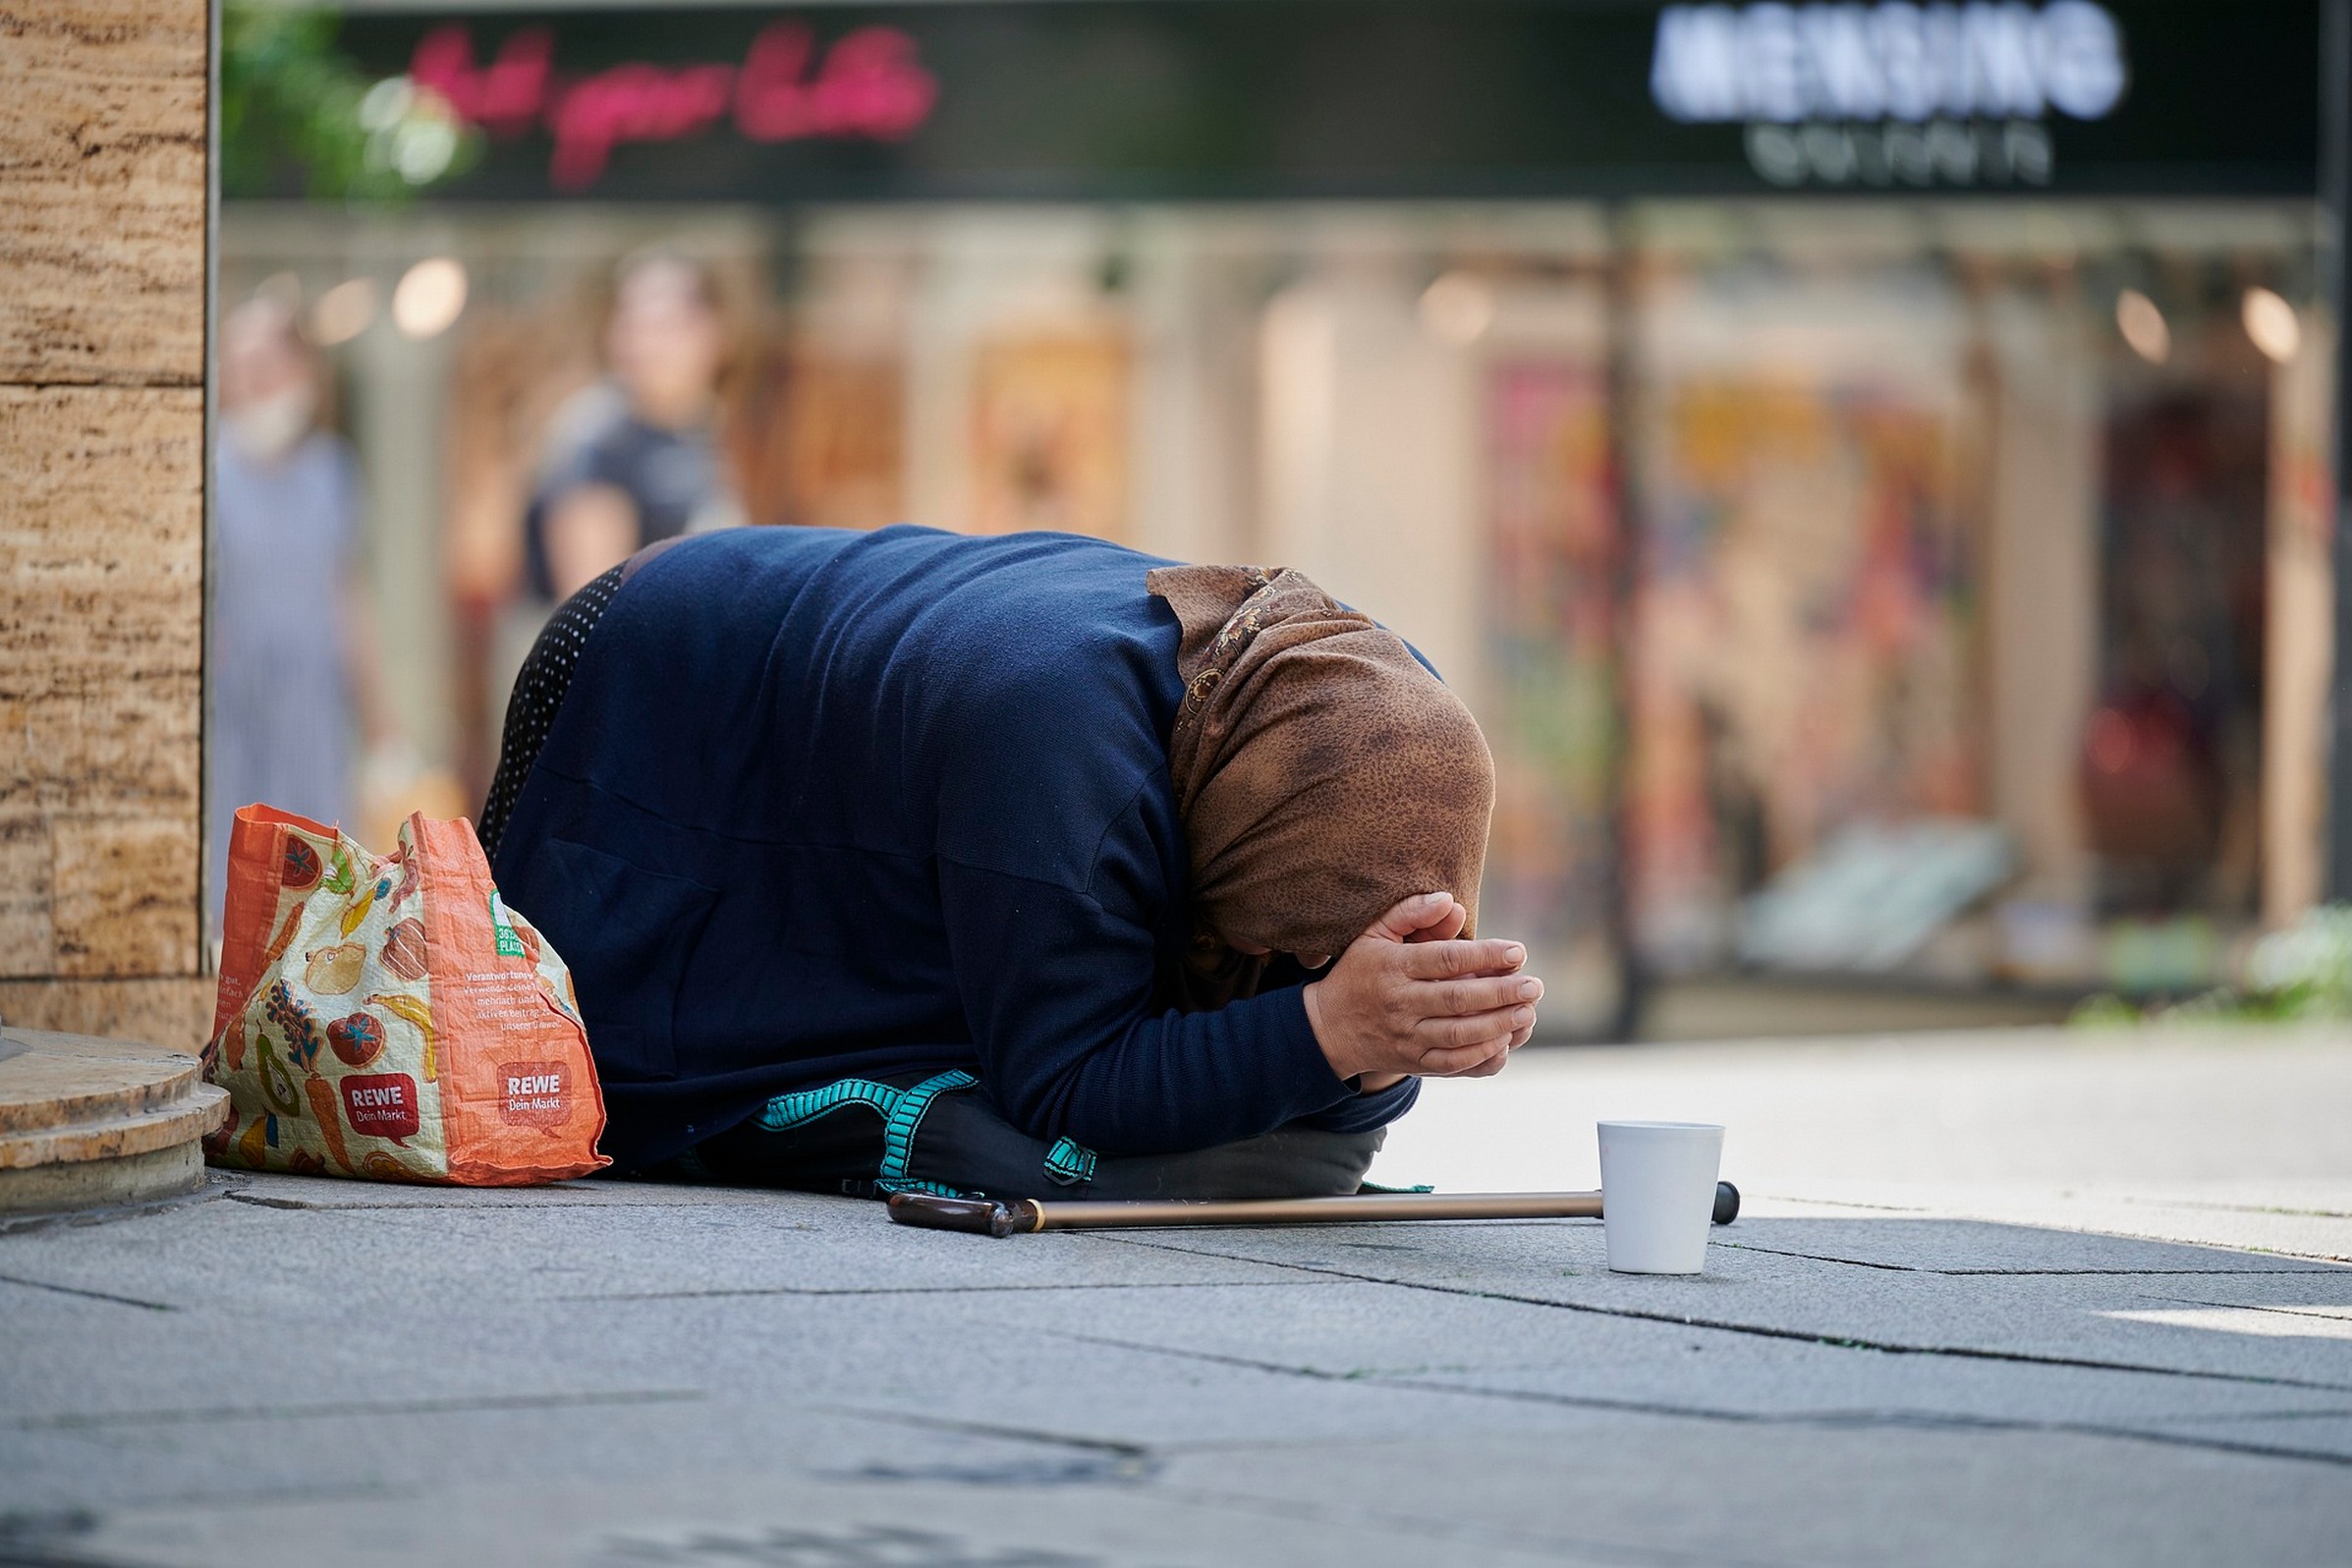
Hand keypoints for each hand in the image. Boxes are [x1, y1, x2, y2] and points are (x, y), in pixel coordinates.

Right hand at [1302, 892, 1542, 1090]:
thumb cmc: (1360, 972)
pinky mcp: (1413, 1062)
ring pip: (1458, 1034)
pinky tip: (1504, 1040)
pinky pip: (1452, 1063)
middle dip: (1501, 992)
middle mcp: (1399, 1003)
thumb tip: (1451, 902)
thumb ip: (1411, 913)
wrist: (1329, 1028)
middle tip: (1534, 985)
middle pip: (1457, 999)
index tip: (1518, 951)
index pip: (1444, 959)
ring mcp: (1406, 1036)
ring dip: (1498, 1024)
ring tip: (1527, 1012)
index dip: (1484, 955)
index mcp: (1393, 966)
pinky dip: (1480, 1054)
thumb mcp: (1374, 934)